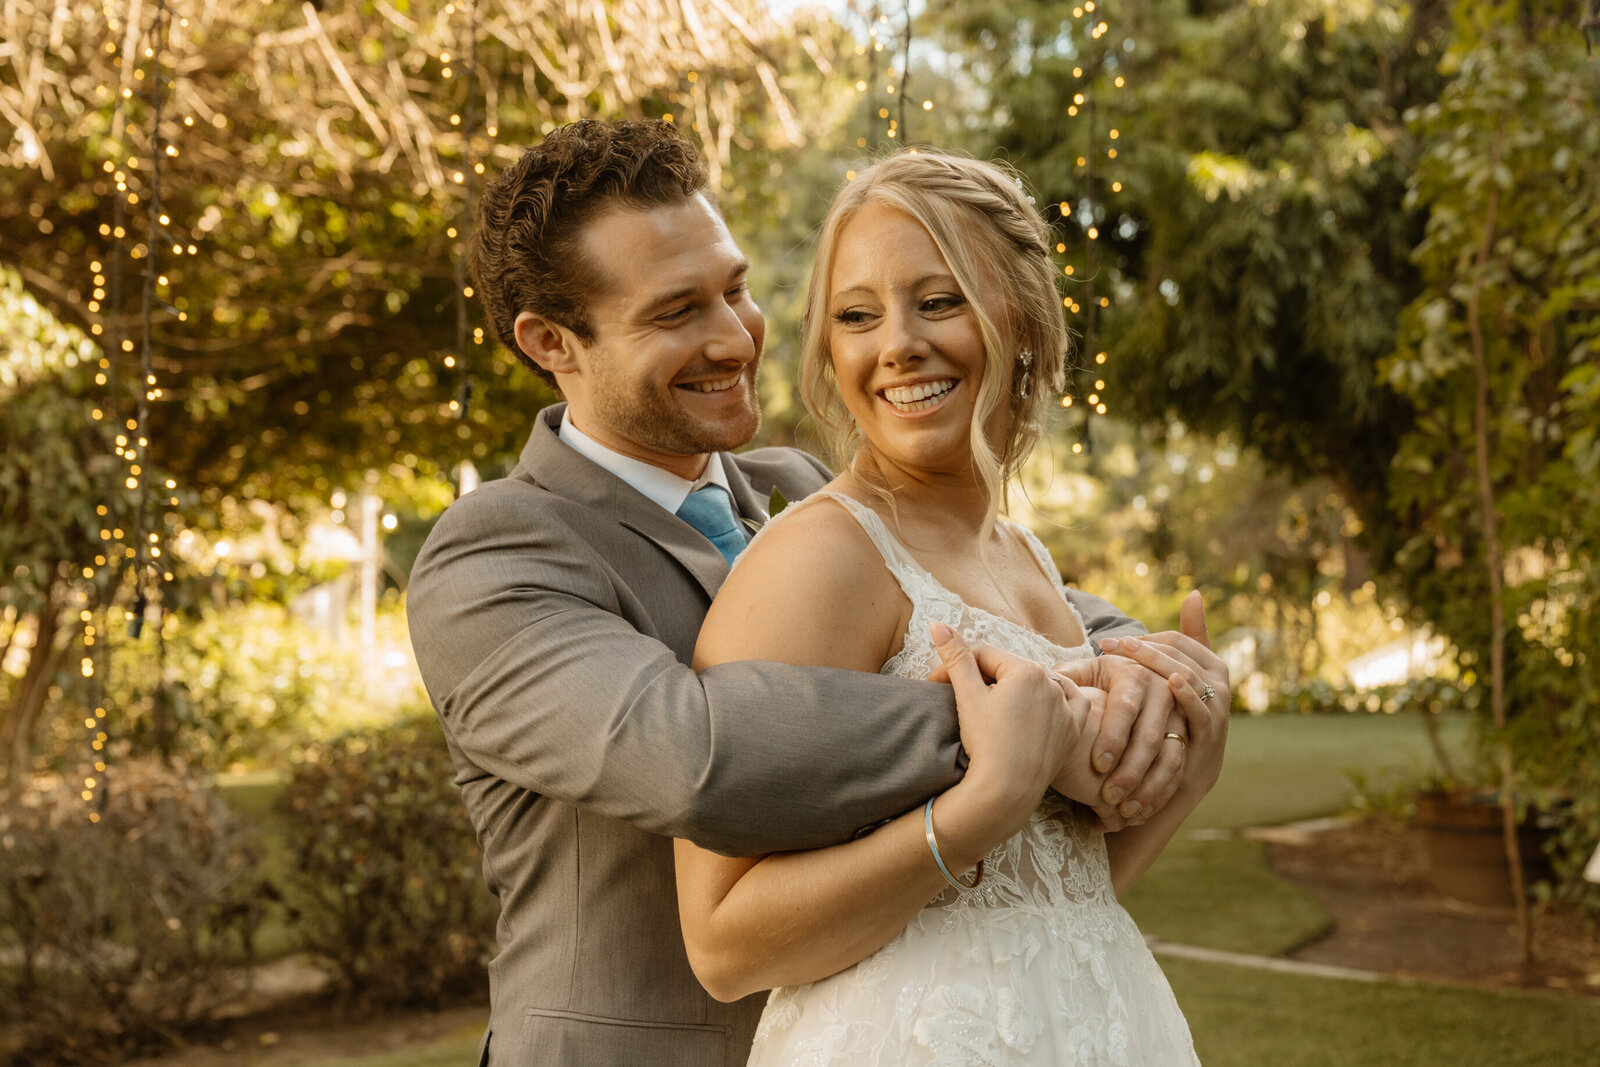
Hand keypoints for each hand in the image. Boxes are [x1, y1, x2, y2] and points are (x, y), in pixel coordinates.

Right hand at [929, 623, 1085, 832]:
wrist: (1007, 791)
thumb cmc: (985, 743)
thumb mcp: (967, 696)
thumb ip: (955, 656)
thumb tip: (937, 623)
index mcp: (1026, 669)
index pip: (983, 656)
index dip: (955, 668)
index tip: (936, 686)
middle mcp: (1052, 682)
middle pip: (1009, 670)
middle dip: (984, 680)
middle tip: (961, 699)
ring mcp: (1066, 706)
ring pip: (1036, 685)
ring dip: (1016, 690)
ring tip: (995, 707)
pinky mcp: (1073, 729)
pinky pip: (1068, 704)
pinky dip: (1055, 702)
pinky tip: (1042, 707)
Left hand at [1050, 653, 1181, 824]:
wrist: (1138, 677)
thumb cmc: (1101, 680)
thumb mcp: (1087, 671)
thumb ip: (1070, 677)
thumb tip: (1052, 682)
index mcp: (1133, 674)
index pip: (1124, 708)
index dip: (1112, 737)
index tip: (1097, 765)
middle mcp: (1162, 693)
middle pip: (1149, 737)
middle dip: (1130, 771)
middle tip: (1110, 797)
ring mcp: (1178, 717)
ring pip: (1170, 756)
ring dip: (1150, 787)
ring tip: (1127, 811)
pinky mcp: (1186, 737)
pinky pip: (1179, 768)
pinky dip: (1163, 791)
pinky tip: (1144, 810)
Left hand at [1099, 591, 1229, 797]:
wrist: (1187, 772)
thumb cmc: (1177, 719)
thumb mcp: (1177, 681)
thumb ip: (1181, 644)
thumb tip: (1193, 592)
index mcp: (1209, 664)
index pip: (1175, 640)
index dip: (1143, 637)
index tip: (1109, 641)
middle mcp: (1217, 681)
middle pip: (1178, 653)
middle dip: (1141, 647)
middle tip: (1107, 644)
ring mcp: (1217, 705)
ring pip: (1188, 673)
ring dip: (1155, 662)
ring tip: (1128, 651)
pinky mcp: (1211, 730)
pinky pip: (1199, 708)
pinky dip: (1186, 693)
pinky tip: (1167, 682)